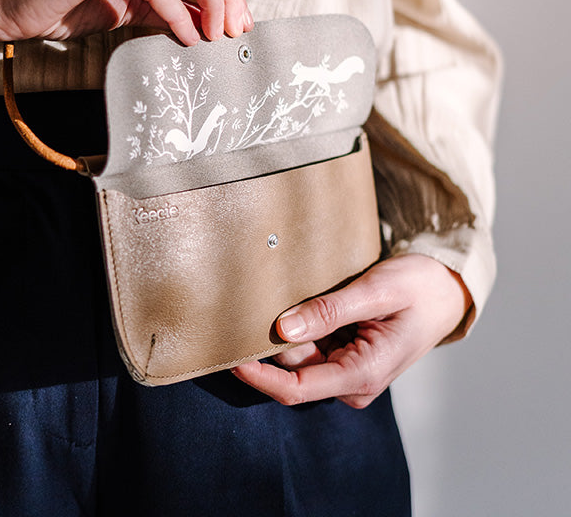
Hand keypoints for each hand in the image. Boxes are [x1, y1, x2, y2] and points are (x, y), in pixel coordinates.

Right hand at [0, 0, 251, 45]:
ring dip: (212, 3)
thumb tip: (209, 21)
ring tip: (217, 36)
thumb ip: (166, 5)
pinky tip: (186, 36)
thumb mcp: (126, 3)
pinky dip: (178, 14)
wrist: (2, 0)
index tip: (238, 20)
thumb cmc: (61, 0)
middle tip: (237, 31)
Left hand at [232, 254, 472, 407]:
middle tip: (270, 296)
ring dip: (290, 330)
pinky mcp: (346, 358)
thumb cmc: (417, 288)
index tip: (232, 359)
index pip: (297, 390)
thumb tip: (284, 330)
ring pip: (300, 357)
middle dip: (276, 340)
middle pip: (294, 370)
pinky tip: (309, 304)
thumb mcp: (374, 291)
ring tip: (301, 293)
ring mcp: (349, 372)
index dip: (260, 377)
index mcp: (363, 374)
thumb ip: (329, 312)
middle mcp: (353, 382)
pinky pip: (312, 348)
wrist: (445, 289)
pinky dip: (301, 328)